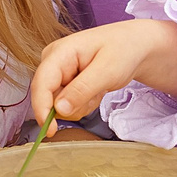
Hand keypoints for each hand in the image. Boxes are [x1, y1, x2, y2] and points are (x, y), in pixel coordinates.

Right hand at [31, 18, 176, 126]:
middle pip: (48, 97)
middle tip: (96, 92)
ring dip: (81, 104)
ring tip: (99, 87)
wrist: (135, 45)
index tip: (50, 130)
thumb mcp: (107, 70)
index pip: (41, 83)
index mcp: (59, 52)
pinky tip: (97, 89)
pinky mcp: (65, 82)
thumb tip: (58, 110)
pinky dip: (84, 103)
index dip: (41, 108)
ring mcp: (58, 73)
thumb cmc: (123, 50)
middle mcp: (53, 62)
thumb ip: (82, 90)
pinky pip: (68, 105)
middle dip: (73, 104)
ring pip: (59, 105)